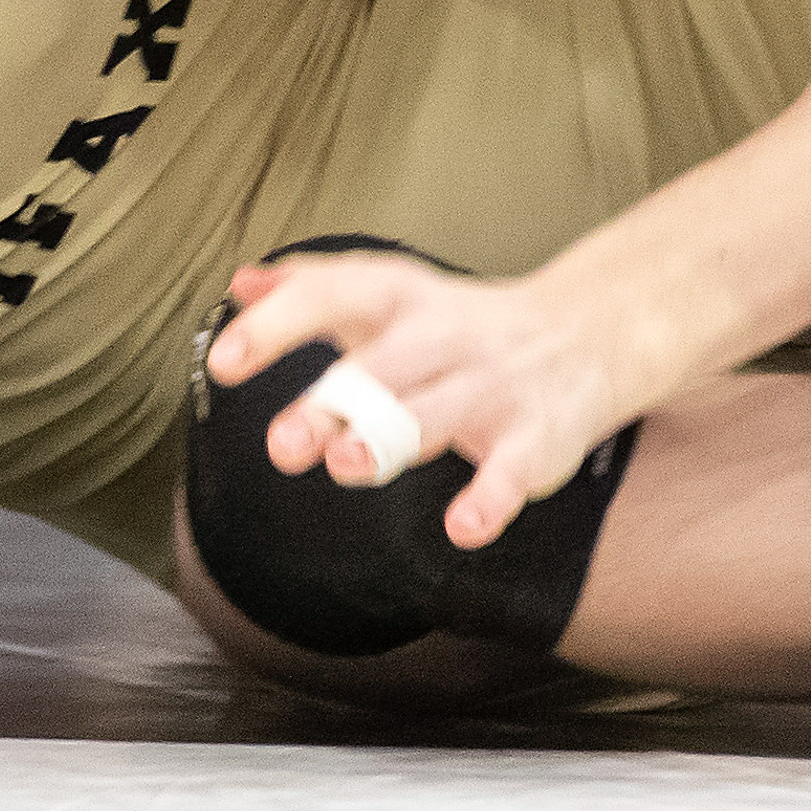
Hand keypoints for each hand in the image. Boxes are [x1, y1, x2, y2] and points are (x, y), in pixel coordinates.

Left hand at [204, 242, 651, 549]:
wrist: (587, 334)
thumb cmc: (459, 323)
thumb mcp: (388, 292)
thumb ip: (310, 288)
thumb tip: (239, 284)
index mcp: (397, 300)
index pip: (330, 297)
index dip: (275, 327)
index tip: (224, 361)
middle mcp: (441, 339)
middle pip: (379, 368)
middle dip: (332, 404)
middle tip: (283, 443)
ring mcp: (489, 390)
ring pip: (435, 414)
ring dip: (391, 438)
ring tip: (347, 463)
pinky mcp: (531, 441)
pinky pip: (509, 473)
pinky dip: (489, 501)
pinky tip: (463, 526)